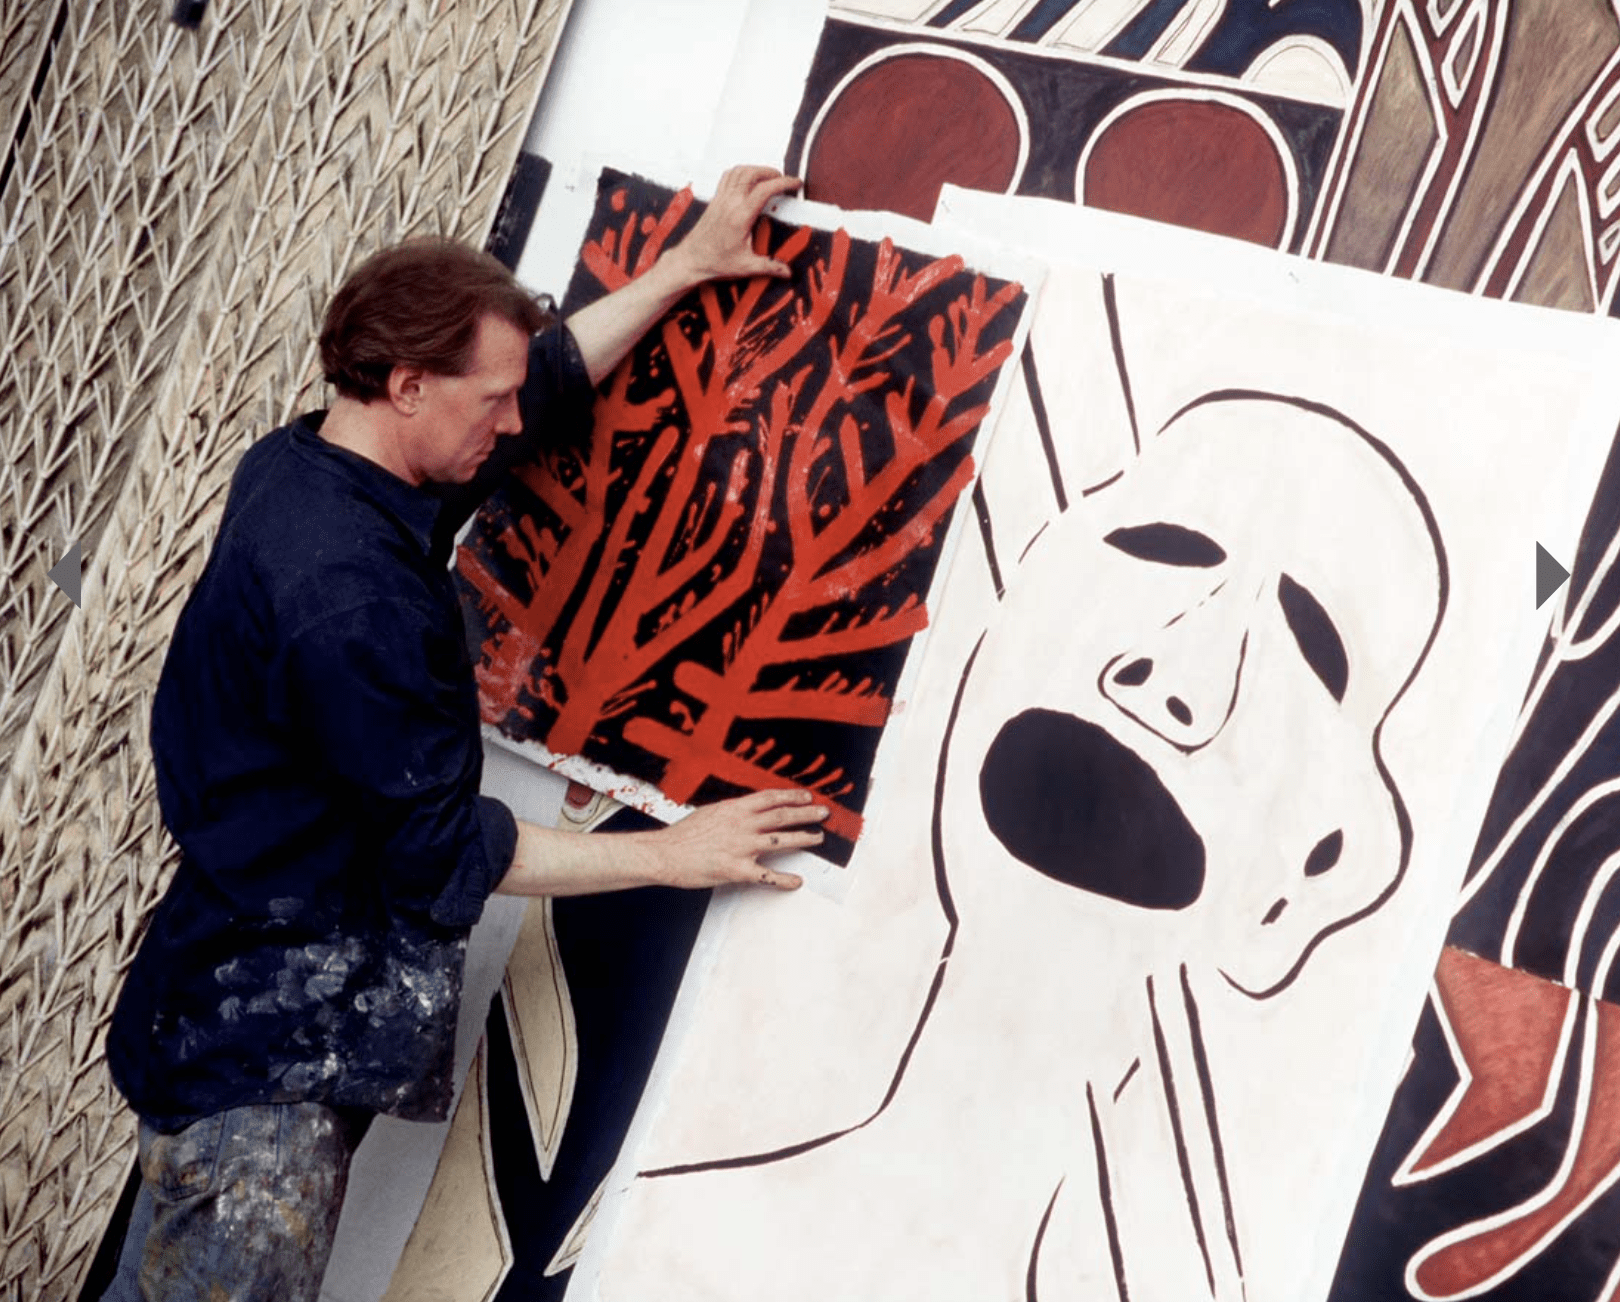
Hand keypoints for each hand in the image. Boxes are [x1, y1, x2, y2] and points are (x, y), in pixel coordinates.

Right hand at [655, 788, 827, 889]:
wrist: (664, 854)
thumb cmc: (683, 835)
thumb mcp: (710, 813)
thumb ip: (732, 812)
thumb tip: (749, 810)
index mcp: (735, 809)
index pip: (771, 798)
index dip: (792, 796)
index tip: (807, 797)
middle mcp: (742, 825)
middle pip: (782, 816)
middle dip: (806, 814)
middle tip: (824, 814)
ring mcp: (742, 847)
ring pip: (782, 841)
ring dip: (804, 839)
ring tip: (818, 838)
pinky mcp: (737, 870)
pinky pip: (767, 876)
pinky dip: (785, 880)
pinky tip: (797, 881)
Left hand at [666, 165, 801, 285]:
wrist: (691, 260)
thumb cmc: (715, 262)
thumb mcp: (746, 267)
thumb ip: (770, 267)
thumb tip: (787, 271)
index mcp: (741, 216)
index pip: (765, 189)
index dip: (784, 182)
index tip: (796, 184)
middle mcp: (730, 203)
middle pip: (752, 173)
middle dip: (772, 173)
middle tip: (783, 181)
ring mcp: (721, 199)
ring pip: (740, 171)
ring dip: (757, 170)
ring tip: (769, 178)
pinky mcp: (715, 199)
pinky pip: (728, 176)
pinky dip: (741, 172)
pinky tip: (748, 181)